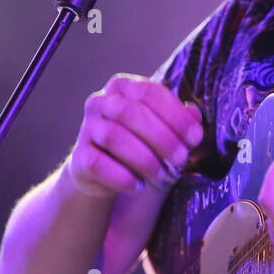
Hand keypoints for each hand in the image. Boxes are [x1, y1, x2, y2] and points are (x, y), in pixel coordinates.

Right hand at [66, 73, 204, 197]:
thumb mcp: (164, 129)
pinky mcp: (78, 157)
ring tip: (163, 176)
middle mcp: (101, 102)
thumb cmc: (141, 142)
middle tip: (181, 160)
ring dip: (145, 159)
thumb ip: (180, 120)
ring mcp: (87, 128)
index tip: (195, 138)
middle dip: (162, 138)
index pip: (150, 92)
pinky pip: (98, 164)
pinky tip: (139, 186)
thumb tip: (194, 116)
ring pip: (114, 138)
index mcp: (124, 87)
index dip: (175, 115)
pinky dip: (122, 177)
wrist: (104, 171)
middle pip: (130, 113)